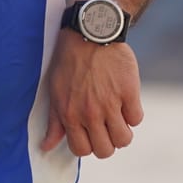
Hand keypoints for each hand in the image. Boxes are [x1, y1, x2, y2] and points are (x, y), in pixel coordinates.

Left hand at [40, 32, 143, 158]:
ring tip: (118, 117)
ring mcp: (111, 103)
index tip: (92, 134)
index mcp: (70, 115)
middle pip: (105, 150)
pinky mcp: (129, 92)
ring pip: (123, 139)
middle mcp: (90, 113)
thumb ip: (54, 123)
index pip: (82, 150)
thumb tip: (46, 147)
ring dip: (123, 132)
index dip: (89, 145)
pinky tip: (126, 102)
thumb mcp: (56, 92)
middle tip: (106, 127)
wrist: (91, 32)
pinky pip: (136, 119)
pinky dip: (133, 114)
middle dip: (107, 142)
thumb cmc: (70, 61)